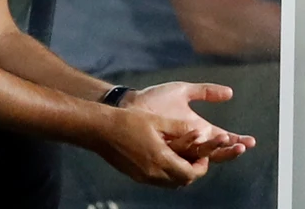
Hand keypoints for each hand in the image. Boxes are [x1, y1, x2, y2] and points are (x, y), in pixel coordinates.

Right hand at [89, 106, 212, 187]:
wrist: (100, 129)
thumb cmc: (128, 121)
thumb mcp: (157, 120)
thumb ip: (180, 127)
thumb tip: (200, 130)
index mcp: (160, 159)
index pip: (189, 174)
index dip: (201, 166)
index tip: (204, 155)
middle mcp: (152, 173)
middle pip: (181, 182)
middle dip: (192, 171)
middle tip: (196, 157)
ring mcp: (143, 177)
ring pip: (170, 183)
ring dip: (180, 173)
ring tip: (183, 156)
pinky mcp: (136, 176)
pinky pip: (158, 180)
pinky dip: (167, 173)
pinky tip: (166, 157)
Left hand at [121, 82, 255, 162]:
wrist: (132, 104)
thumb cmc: (156, 98)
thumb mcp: (184, 91)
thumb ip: (206, 91)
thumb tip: (230, 92)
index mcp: (199, 129)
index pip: (222, 139)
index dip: (236, 141)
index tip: (250, 141)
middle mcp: (191, 141)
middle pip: (216, 151)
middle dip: (230, 150)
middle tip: (241, 146)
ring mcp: (179, 146)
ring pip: (201, 155)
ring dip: (215, 149)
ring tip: (226, 141)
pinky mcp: (166, 148)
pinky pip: (182, 151)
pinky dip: (194, 146)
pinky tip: (202, 140)